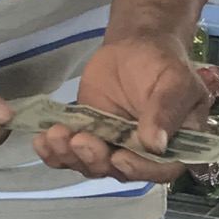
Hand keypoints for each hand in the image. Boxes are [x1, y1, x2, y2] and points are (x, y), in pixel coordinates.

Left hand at [33, 30, 211, 182]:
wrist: (133, 47)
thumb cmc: (161, 62)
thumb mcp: (174, 80)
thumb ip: (166, 111)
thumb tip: (156, 144)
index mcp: (175, 145)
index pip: (161, 168)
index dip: (139, 168)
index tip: (119, 156)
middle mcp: (144, 155)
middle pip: (120, 171)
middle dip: (96, 159)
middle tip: (79, 139)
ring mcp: (113, 148)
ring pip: (92, 165)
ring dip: (71, 155)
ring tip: (56, 134)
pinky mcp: (88, 139)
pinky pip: (70, 155)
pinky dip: (55, 152)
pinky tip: (43, 141)